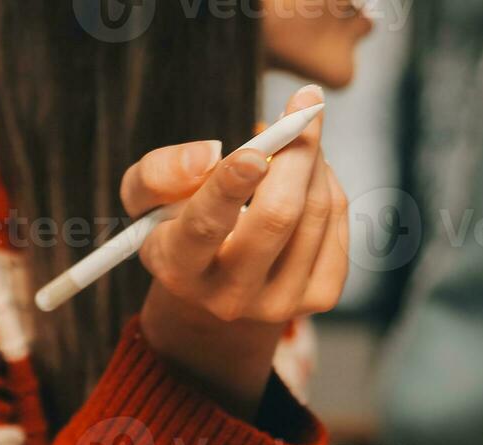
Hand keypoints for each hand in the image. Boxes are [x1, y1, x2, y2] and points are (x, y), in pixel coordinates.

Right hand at [120, 85, 349, 417]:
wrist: (216, 290)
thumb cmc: (176, 227)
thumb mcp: (145, 201)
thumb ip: (158, 172)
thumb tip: (208, 154)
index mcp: (181, 269)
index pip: (205, 226)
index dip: (231, 185)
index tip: (257, 149)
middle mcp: (232, 296)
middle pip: (277, 217)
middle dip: (296, 153)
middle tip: (305, 103)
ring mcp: (282, 302)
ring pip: (315, 213)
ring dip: (313, 159)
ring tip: (297, 139)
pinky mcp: (320, 296)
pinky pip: (336, 221)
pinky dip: (327, 184)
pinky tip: (306, 175)